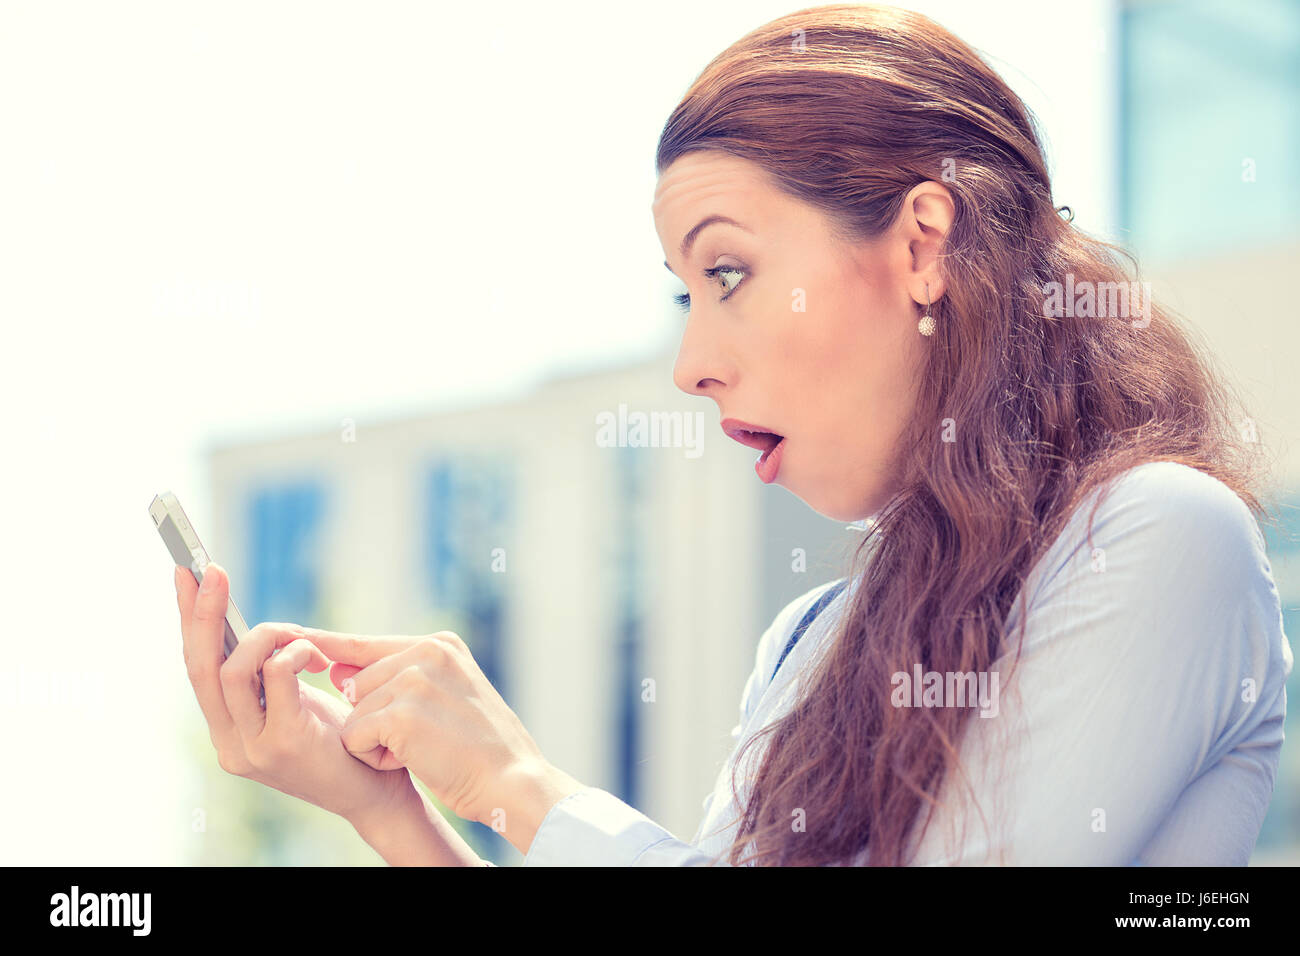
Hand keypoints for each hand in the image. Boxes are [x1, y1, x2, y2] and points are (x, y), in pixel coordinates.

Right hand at [175, 563, 418, 824]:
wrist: (376, 793)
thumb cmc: (342, 741)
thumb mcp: (295, 702)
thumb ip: (267, 675)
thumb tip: (251, 625)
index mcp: (227, 731)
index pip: (196, 668)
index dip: (189, 620)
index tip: (186, 573)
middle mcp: (229, 743)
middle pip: (199, 666)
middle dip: (204, 612)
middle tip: (211, 569)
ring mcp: (251, 748)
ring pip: (231, 670)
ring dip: (267, 636)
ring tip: (299, 633)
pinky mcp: (283, 743)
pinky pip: (276, 677)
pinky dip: (294, 653)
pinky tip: (315, 656)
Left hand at [298, 627, 550, 825]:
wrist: (511, 779)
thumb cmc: (481, 746)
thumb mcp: (447, 695)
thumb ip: (398, 678)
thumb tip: (335, 671)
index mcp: (439, 644)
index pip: (367, 644)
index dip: (330, 648)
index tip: (296, 638)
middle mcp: (426, 653)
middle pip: (356, 684)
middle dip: (374, 718)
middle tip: (422, 737)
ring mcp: (414, 681)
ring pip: (354, 711)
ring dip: (375, 740)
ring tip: (421, 748)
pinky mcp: (401, 713)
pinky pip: (355, 736)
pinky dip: (373, 757)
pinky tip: (413, 760)